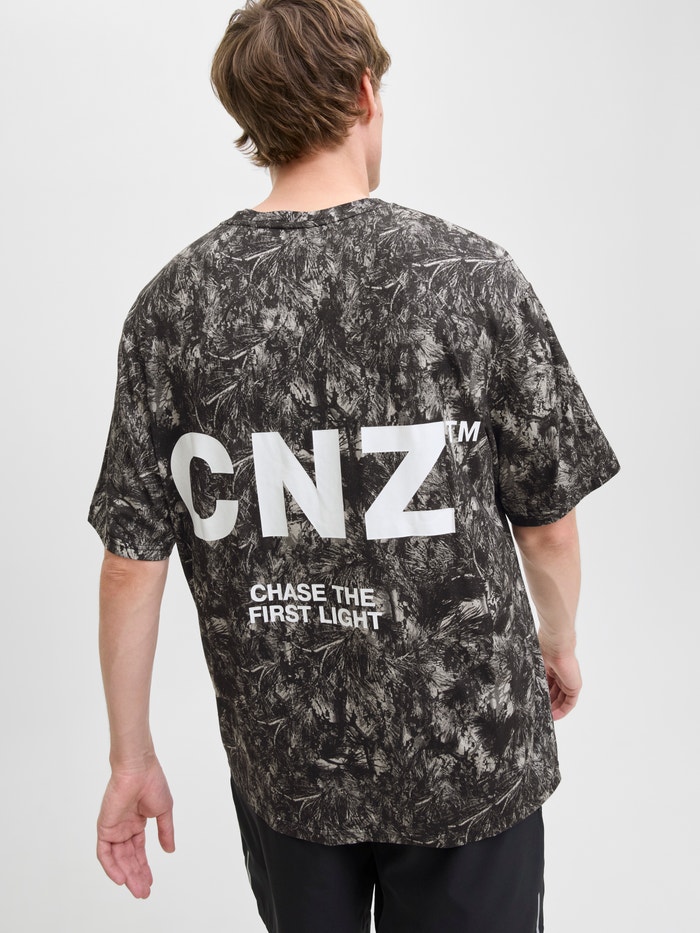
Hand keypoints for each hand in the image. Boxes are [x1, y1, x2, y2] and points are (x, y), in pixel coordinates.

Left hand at [96, 758, 174, 897]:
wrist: (139, 769)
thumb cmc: (153, 783)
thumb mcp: (164, 811)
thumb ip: (165, 832)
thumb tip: (170, 850)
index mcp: (137, 822)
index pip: (139, 851)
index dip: (144, 867)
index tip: (150, 882)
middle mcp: (124, 827)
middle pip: (129, 858)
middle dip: (137, 876)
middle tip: (144, 892)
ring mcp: (114, 828)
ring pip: (118, 859)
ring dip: (127, 875)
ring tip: (137, 889)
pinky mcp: (105, 827)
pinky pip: (105, 853)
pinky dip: (111, 867)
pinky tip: (121, 879)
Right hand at [537, 635, 582, 720]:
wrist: (555, 646)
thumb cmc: (545, 649)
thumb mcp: (536, 665)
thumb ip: (534, 676)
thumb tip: (523, 685)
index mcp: (552, 668)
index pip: (549, 685)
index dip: (543, 695)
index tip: (537, 702)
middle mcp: (561, 675)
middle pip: (556, 694)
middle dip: (549, 704)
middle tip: (541, 712)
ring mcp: (568, 681)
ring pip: (562, 699)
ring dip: (555, 709)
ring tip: (546, 716)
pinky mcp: (574, 687)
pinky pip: (570, 702)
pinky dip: (563, 710)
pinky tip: (555, 716)